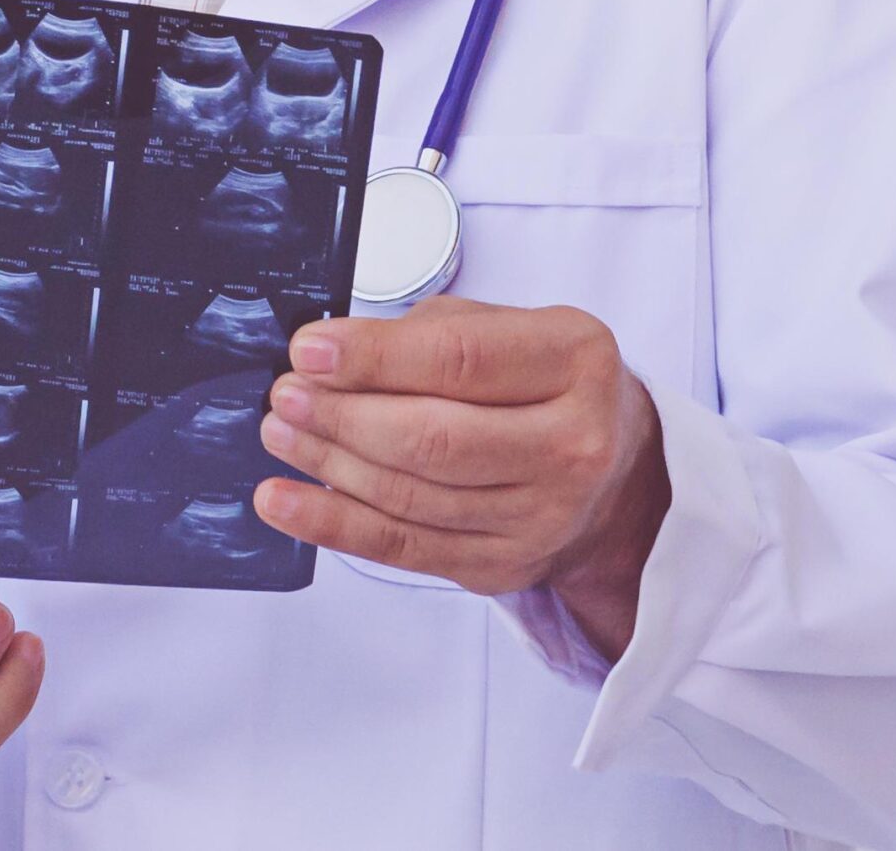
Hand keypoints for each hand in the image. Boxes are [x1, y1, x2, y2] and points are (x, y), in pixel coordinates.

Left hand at [255, 298, 670, 652]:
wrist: (613, 475)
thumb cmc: (547, 388)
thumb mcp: (514, 331)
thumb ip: (430, 335)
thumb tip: (328, 358)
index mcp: (577, 362)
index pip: (460, 360)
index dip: (373, 358)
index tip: (309, 351)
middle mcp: (572, 443)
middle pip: (432, 437)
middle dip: (342, 416)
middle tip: (286, 397)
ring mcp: (542, 515)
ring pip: (410, 495)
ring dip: (328, 464)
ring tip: (281, 434)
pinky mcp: (505, 565)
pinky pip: (403, 548)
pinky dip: (333, 525)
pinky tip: (285, 502)